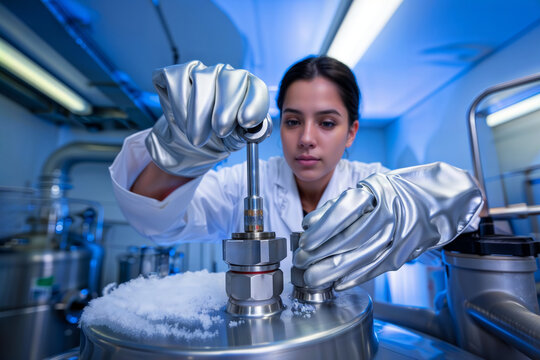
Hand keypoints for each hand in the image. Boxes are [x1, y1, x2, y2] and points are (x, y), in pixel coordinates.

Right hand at [146, 61, 271, 176]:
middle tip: (221, 131)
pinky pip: (178, 79)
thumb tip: (257, 129)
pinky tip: (183, 123)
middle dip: (226, 107)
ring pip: (202, 78)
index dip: (254, 103)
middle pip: (230, 79)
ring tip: (198, 138)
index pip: (256, 88)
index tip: (246, 122)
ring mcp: (200, 70)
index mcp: (246, 88)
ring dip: (200, 112)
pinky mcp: (175, 73)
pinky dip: (180, 104)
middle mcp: (225, 74)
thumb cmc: (217, 137)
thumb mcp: (235, 139)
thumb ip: (247, 133)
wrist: (188, 141)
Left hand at [293, 162, 482, 290]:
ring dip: (333, 270)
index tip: (304, 240)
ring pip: (361, 257)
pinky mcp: (405, 252)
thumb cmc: (396, 192)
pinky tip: (338, 283)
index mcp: (377, 192)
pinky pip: (377, 267)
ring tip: (313, 277)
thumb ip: (340, 205)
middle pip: (349, 238)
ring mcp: (399, 234)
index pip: (344, 211)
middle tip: (302, 262)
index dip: (322, 228)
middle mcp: (390, 213)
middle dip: (321, 253)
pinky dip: (355, 277)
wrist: (440, 199)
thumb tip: (310, 224)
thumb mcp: (369, 189)